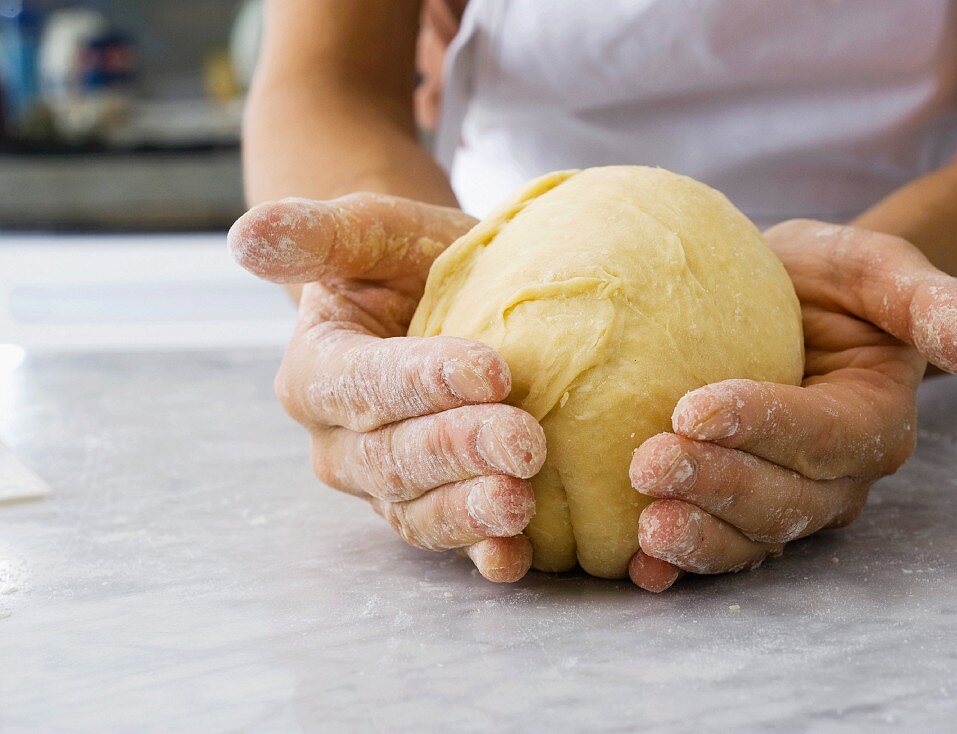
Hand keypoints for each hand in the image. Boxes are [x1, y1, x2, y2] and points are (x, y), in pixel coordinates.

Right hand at [228, 193, 545, 582]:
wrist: (445, 301)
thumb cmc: (406, 262)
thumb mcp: (371, 233)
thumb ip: (317, 235)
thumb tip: (247, 237)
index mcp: (316, 371)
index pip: (362, 382)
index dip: (421, 382)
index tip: (491, 372)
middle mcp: (339, 441)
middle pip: (390, 457)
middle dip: (456, 452)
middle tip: (523, 442)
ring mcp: (385, 484)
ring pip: (415, 509)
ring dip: (466, 513)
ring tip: (517, 504)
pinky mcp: (432, 507)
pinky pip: (447, 540)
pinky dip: (479, 553)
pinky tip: (511, 557)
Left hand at [627, 220, 956, 591]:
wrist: (787, 306)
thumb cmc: (831, 281)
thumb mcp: (877, 266)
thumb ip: (931, 300)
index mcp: (873, 418)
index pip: (822, 433)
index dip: (763, 426)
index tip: (693, 409)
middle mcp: (837, 475)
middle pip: (785, 498)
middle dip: (718, 488)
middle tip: (649, 465)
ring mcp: (790, 501)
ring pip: (754, 536)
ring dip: (700, 539)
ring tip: (646, 530)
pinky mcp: (742, 512)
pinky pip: (721, 546)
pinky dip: (682, 566)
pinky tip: (642, 568)